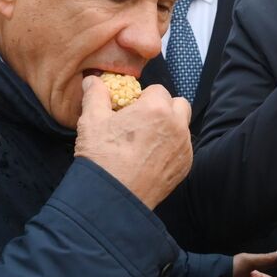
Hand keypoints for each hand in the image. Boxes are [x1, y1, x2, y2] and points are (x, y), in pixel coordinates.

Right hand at [75, 75, 191, 208]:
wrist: (113, 197)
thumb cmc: (102, 157)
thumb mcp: (91, 120)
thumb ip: (95, 94)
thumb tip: (92, 79)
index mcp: (157, 108)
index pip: (157, 90)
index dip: (143, 99)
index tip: (131, 110)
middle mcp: (177, 126)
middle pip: (178, 105)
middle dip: (163, 108)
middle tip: (142, 122)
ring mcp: (184, 148)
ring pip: (182, 127)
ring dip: (169, 128)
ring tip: (145, 141)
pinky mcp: (185, 167)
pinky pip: (182, 149)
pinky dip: (171, 149)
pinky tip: (150, 158)